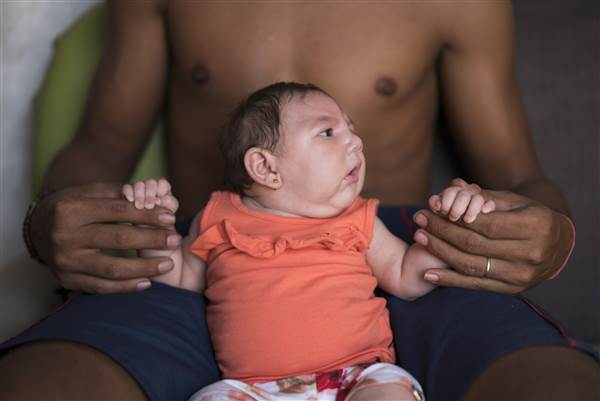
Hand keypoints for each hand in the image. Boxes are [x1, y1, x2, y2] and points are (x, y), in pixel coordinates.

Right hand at [29, 183, 181, 292]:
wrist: (38, 228)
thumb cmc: (72, 206)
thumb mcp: (90, 192)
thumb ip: (119, 194)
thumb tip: (154, 197)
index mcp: (70, 209)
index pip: (117, 212)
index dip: (147, 214)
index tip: (170, 217)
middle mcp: (65, 236)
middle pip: (118, 239)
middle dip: (151, 239)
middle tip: (174, 239)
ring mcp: (65, 261)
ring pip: (112, 268)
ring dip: (144, 268)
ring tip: (168, 264)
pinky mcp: (66, 280)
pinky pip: (101, 287)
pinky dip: (126, 287)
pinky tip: (147, 282)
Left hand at [413, 179, 573, 293]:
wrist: (558, 246)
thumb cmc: (531, 216)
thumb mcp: (515, 201)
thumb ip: (485, 197)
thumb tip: (453, 187)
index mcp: (534, 226)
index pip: (486, 224)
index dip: (455, 218)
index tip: (431, 209)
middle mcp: (530, 253)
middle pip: (474, 244)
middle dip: (442, 231)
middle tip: (419, 219)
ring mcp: (521, 274)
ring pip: (471, 265)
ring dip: (440, 252)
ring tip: (419, 237)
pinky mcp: (512, 289)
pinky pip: (475, 285)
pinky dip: (450, 280)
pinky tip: (428, 273)